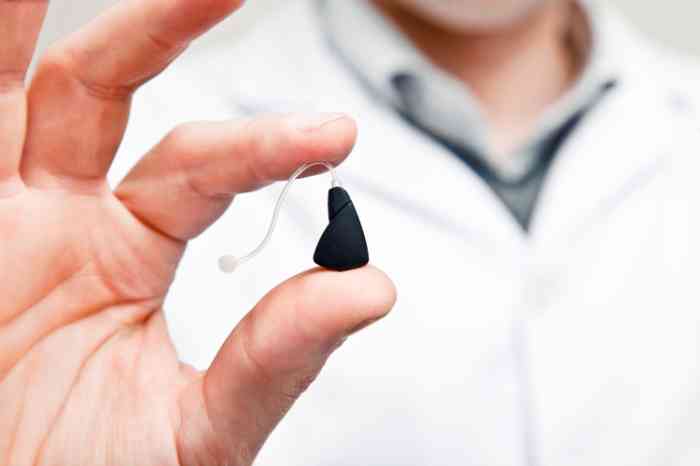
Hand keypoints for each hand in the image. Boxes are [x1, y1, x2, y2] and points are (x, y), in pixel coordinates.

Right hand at [0, 1, 396, 464]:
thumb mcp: (199, 427)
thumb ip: (276, 357)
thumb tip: (369, 289)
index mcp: (128, 251)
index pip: (201, 167)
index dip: (264, 148)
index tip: (335, 136)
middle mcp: (63, 217)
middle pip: (108, 88)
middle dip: (162, 26)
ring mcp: (2, 219)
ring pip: (25, 90)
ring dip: (32, 20)